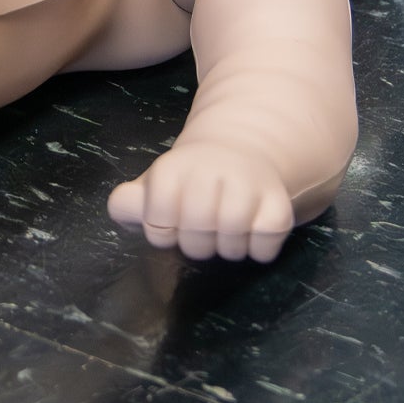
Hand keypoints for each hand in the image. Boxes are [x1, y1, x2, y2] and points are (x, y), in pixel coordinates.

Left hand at [107, 143, 302, 261]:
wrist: (238, 152)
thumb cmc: (188, 180)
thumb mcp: (153, 186)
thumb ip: (128, 202)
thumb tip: (125, 208)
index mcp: (172, 168)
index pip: (157, 222)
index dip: (161, 231)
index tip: (170, 220)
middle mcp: (210, 170)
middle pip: (195, 239)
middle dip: (194, 246)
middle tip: (199, 232)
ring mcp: (248, 185)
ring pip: (230, 245)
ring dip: (225, 250)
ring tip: (223, 234)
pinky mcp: (278, 202)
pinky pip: (265, 246)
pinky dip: (257, 250)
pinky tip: (249, 234)